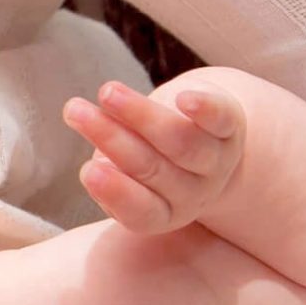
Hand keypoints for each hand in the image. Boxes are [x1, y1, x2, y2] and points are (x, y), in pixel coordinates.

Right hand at [64, 79, 242, 234]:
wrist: (199, 133)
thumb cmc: (147, 156)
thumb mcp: (124, 173)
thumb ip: (109, 172)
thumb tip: (95, 171)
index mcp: (165, 212)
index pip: (141, 211)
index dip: (116, 192)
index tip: (88, 170)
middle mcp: (194, 192)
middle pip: (152, 167)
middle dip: (110, 137)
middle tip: (75, 111)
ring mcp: (216, 159)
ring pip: (180, 140)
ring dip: (141, 114)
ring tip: (107, 92)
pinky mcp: (230, 125)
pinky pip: (220, 119)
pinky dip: (204, 109)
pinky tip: (184, 97)